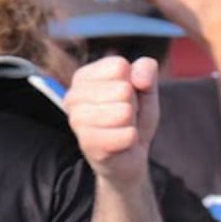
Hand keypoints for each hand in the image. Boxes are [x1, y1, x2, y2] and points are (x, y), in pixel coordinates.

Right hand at [67, 55, 160, 184]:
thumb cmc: (133, 117)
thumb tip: (139, 78)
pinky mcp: (87, 143)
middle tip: (126, 117)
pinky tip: (123, 143)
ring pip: (124, 112)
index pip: (119, 66)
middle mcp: (73, 96)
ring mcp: (77, 120)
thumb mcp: (146, 88)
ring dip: (132, 123)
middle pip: (124, 89)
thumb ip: (146, 70)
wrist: (129, 154)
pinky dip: (132, 139)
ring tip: (123, 128)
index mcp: (84, 76)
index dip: (133, 83)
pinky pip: (126, 134)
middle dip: (133, 105)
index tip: (127, 97)